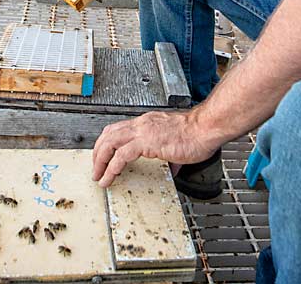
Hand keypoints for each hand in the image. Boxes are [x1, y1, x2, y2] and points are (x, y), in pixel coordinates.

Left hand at [91, 110, 219, 187]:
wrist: (205, 129)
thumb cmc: (196, 134)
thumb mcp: (176, 144)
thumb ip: (170, 156)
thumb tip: (170, 168)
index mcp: (147, 123)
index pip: (118, 129)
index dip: (107, 142)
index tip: (103, 156)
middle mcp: (141, 124)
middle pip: (108, 134)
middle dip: (97, 152)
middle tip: (96, 168)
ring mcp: (142, 132)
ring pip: (110, 142)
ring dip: (100, 160)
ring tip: (98, 175)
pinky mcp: (146, 143)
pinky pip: (121, 156)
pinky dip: (112, 168)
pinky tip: (110, 177)